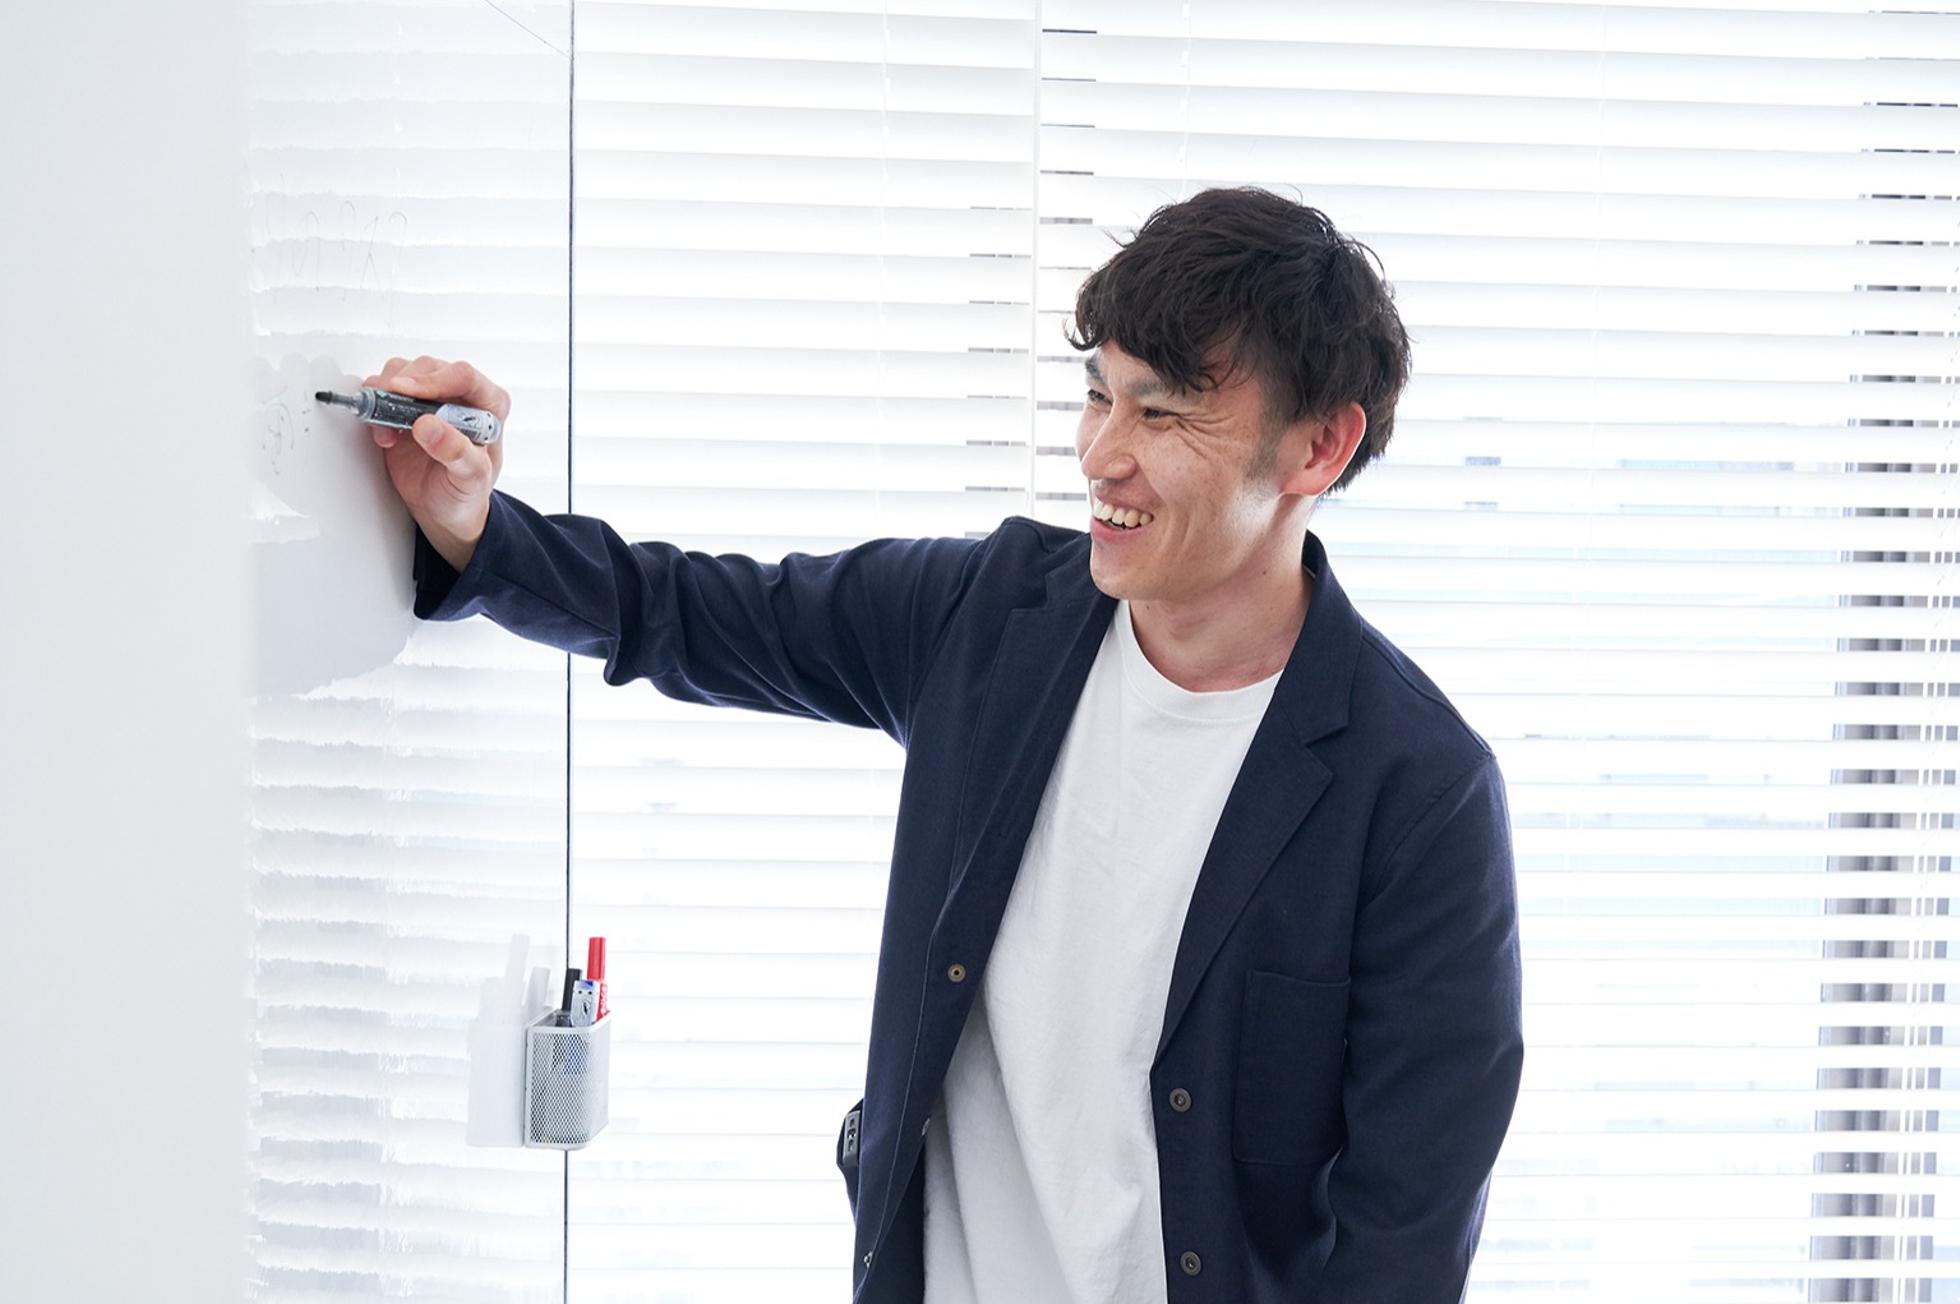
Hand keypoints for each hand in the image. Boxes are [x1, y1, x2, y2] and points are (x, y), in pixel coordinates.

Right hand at [361, 356, 508, 570]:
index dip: (433, 381)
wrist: (444, 507)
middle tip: (390, 413)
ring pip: (401, 371)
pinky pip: (382, 389)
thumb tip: (428, 425)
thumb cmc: (465, 491)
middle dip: (403, 387)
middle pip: (427, 367)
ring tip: (389, 431)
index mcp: (489, 404)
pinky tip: (383, 432)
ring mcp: (429, 396)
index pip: (464, 376)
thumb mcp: (470, 479)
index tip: (406, 392)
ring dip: (386, 396)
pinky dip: (375, 406)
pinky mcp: (403, 406)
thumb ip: (456, 453)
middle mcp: (460, 394)